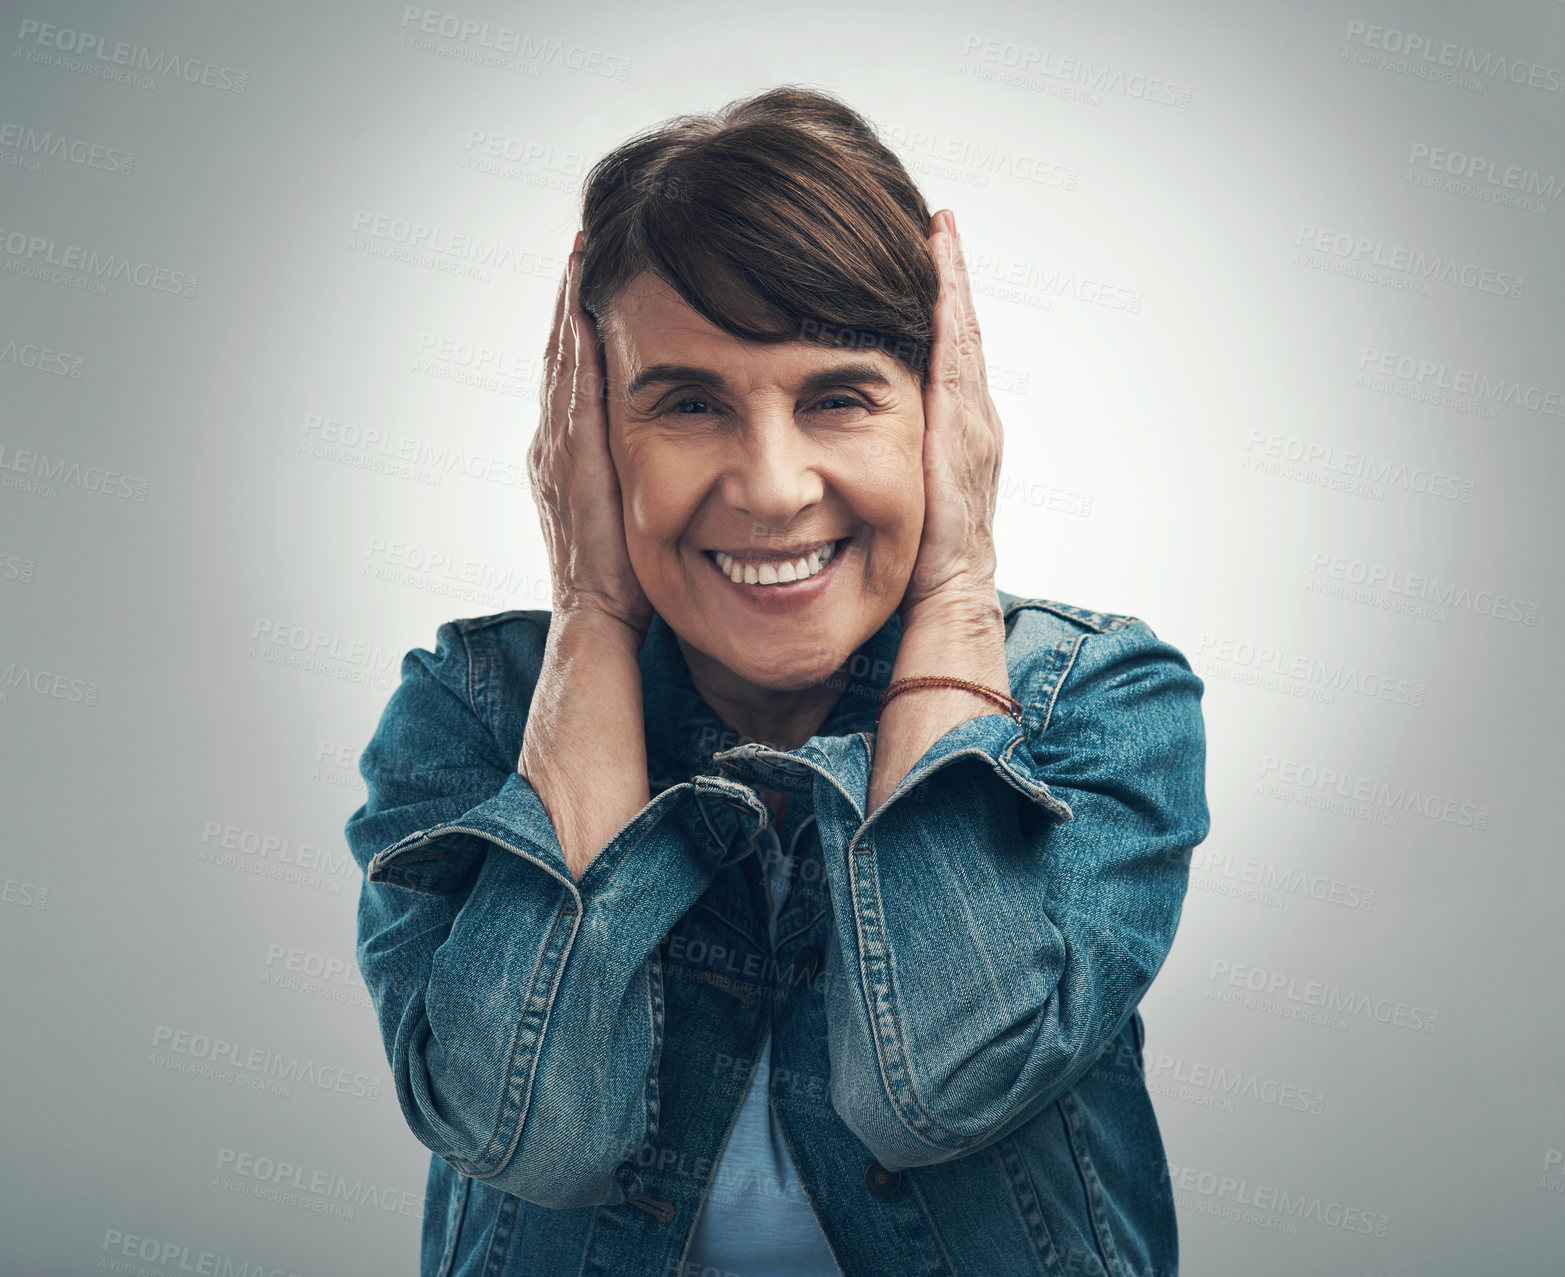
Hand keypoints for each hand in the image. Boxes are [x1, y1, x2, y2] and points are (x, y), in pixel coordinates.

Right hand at [527, 233, 651, 635]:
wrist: (599, 617)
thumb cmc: (629, 578)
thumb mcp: (641, 511)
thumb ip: (651, 471)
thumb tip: (692, 439)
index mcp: (570, 453)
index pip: (578, 374)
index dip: (583, 324)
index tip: (596, 277)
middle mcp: (555, 442)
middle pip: (562, 354)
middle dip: (571, 298)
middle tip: (586, 244)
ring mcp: (557, 447)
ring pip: (562, 361)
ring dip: (570, 305)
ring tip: (582, 253)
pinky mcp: (571, 458)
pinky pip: (572, 388)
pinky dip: (575, 343)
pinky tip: (584, 304)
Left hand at [901, 209, 1002, 621]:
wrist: (947, 590)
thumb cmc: (916, 556)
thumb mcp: (896, 494)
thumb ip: (882, 459)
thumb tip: (836, 437)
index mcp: (957, 430)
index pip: (947, 354)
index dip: (939, 304)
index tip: (927, 254)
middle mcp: (973, 416)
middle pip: (960, 332)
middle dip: (951, 276)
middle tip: (939, 221)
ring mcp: (973, 419)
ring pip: (961, 335)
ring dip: (950, 281)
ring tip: (940, 230)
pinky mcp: (961, 428)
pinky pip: (954, 357)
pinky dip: (948, 314)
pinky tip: (938, 279)